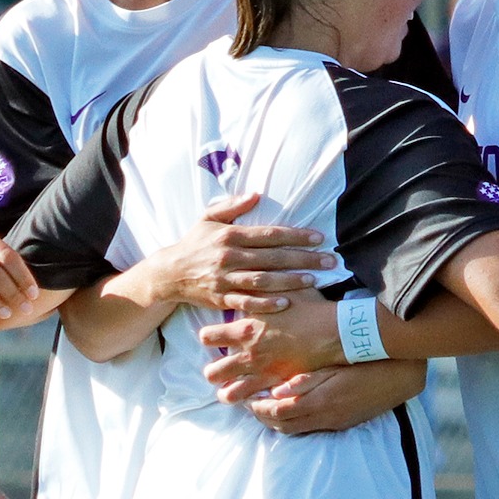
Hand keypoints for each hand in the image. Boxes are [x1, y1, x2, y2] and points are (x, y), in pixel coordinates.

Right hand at [144, 193, 333, 313]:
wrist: (169, 273)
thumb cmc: (194, 243)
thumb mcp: (208, 218)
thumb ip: (233, 205)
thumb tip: (256, 194)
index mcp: (230, 235)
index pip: (269, 234)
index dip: (296, 236)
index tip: (319, 237)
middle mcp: (228, 256)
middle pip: (272, 257)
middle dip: (303, 258)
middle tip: (329, 260)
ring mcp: (224, 279)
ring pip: (263, 280)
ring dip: (289, 281)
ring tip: (313, 280)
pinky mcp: (220, 298)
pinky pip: (246, 302)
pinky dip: (265, 304)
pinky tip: (285, 303)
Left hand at [201, 289, 340, 401]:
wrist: (336, 331)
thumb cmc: (310, 308)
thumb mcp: (282, 291)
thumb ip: (259, 290)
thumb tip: (245, 284)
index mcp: (246, 329)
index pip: (207, 337)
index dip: (209, 337)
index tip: (215, 337)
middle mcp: (249, 354)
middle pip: (212, 372)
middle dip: (214, 371)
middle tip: (222, 365)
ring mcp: (263, 372)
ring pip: (229, 393)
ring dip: (228, 390)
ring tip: (232, 386)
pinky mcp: (279, 385)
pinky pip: (254, 400)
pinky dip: (251, 399)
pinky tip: (255, 394)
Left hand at [246, 360, 427, 434]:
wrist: (399, 377)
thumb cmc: (365, 363)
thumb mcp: (333, 367)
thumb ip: (305, 380)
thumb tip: (276, 390)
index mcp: (321, 402)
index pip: (279, 412)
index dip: (258, 407)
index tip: (246, 397)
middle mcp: (326, 418)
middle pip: (283, 426)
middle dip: (262, 417)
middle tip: (250, 404)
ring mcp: (335, 423)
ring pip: (295, 430)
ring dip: (277, 422)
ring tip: (265, 407)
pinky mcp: (342, 424)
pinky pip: (310, 428)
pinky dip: (293, 422)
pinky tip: (290, 409)